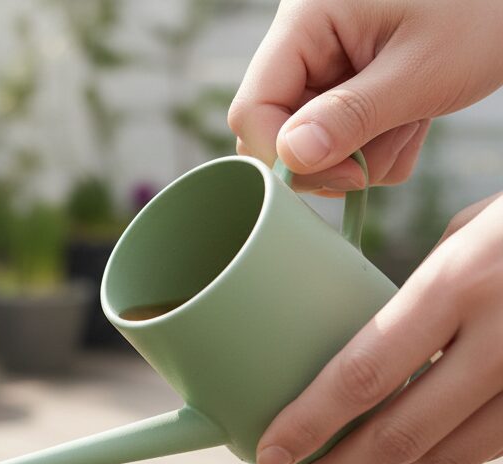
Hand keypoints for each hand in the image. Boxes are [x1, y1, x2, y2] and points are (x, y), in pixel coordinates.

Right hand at [229, 0, 502, 193]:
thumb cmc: (485, 8)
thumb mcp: (421, 69)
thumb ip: (351, 116)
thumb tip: (291, 157)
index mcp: (307, 20)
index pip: (253, 109)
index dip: (286, 157)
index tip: (346, 176)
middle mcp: (304, 41)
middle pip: (277, 133)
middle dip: (333, 157)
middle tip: (391, 142)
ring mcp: (324, 65)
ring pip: (311, 145)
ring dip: (364, 154)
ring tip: (415, 118)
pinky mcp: (345, 86)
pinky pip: (339, 140)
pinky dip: (377, 147)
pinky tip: (413, 118)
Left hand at [255, 193, 502, 463]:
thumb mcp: (478, 228)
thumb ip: (425, 296)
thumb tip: (369, 352)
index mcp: (464, 280)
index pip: (363, 374)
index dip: (309, 425)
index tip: (269, 454)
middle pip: (402, 435)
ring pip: (452, 455)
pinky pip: (495, 446)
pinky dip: (447, 453)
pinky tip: (418, 449)